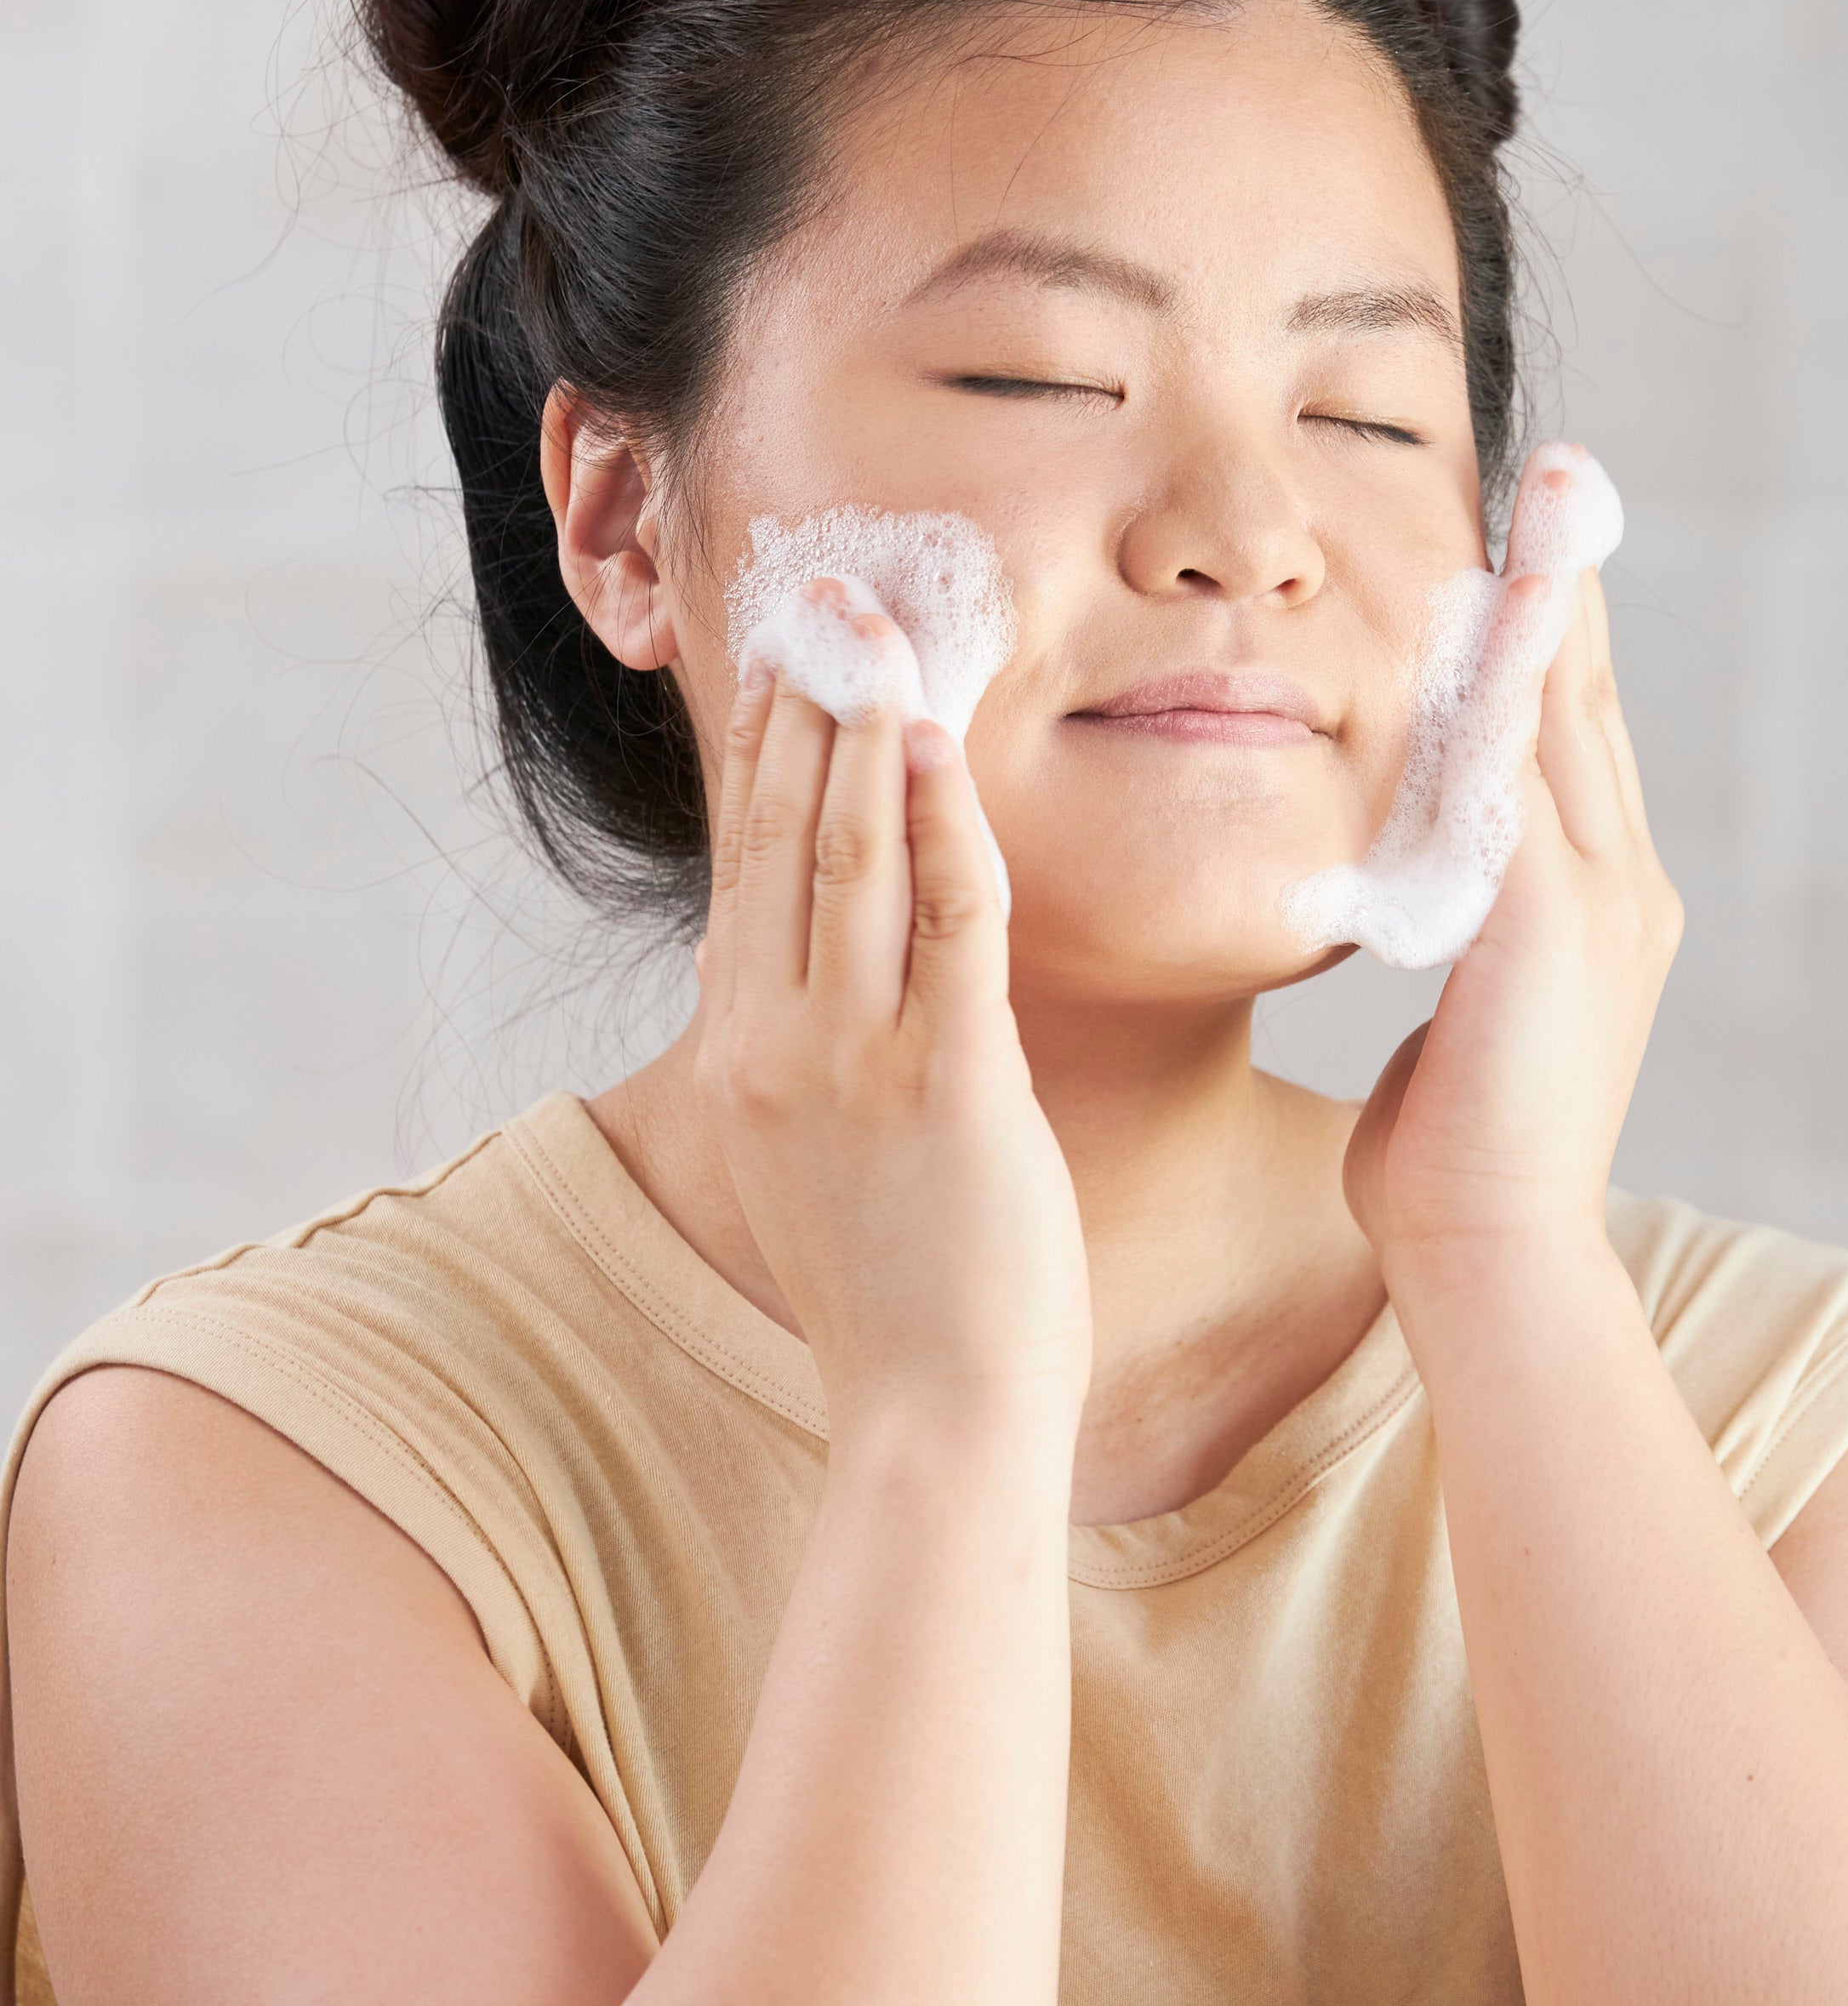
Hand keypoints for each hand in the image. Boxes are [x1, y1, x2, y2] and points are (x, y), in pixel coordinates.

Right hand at [691, 590, 1092, 1443]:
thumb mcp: (801, 1146)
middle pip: (785, 834)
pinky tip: (941, 744)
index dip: (764, 741)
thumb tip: (761, 951)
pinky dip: (941, 824)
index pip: (746, 860)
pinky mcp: (945, 1086)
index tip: (782, 646)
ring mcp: (852, 1063)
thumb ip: (783, 1041)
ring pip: (851, 857)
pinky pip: (945, 925)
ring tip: (879, 629)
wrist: (932, 1415)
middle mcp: (776, 1042)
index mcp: (744, 1049)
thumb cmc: (894, 1284)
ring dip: (866, 730)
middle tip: (827, 589)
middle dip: (808, 699)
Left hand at [1342, 460, 1683, 1290]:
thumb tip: (1409, 902)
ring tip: (1543, 499)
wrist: (1491, 1261)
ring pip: (1572, 720)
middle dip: (1576, 577)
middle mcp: (1624, 888)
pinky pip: (1524, 779)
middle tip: (1561, 468)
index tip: (1541, 536)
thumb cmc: (1451, 1160)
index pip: (1580, 735)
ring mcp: (1604, 906)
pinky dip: (1514, 691)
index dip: (1562, 630)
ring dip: (1553, 601)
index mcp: (1606, 905)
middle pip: (1594, 698)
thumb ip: (1454, 940)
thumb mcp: (1460, 1019)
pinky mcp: (1550, 929)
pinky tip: (1493, 616)